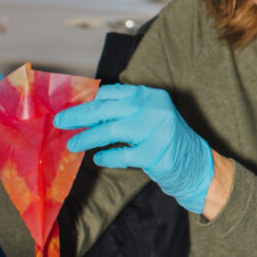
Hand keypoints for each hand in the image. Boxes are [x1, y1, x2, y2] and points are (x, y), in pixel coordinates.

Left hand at [54, 83, 213, 213]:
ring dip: (88, 138)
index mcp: (151, 95)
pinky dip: (107, 157)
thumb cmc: (165, 139)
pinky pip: (122, 155)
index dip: (89, 100)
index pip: (113, 93)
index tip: (71, 107)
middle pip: (107, 109)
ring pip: (111, 131)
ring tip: (73, 145)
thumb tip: (85, 110)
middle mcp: (154, 108)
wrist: (195, 163)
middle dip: (80, 115)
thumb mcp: (149, 116)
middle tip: (61, 122)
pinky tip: (99, 158)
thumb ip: (124, 110)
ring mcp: (156, 130)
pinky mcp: (155, 153)